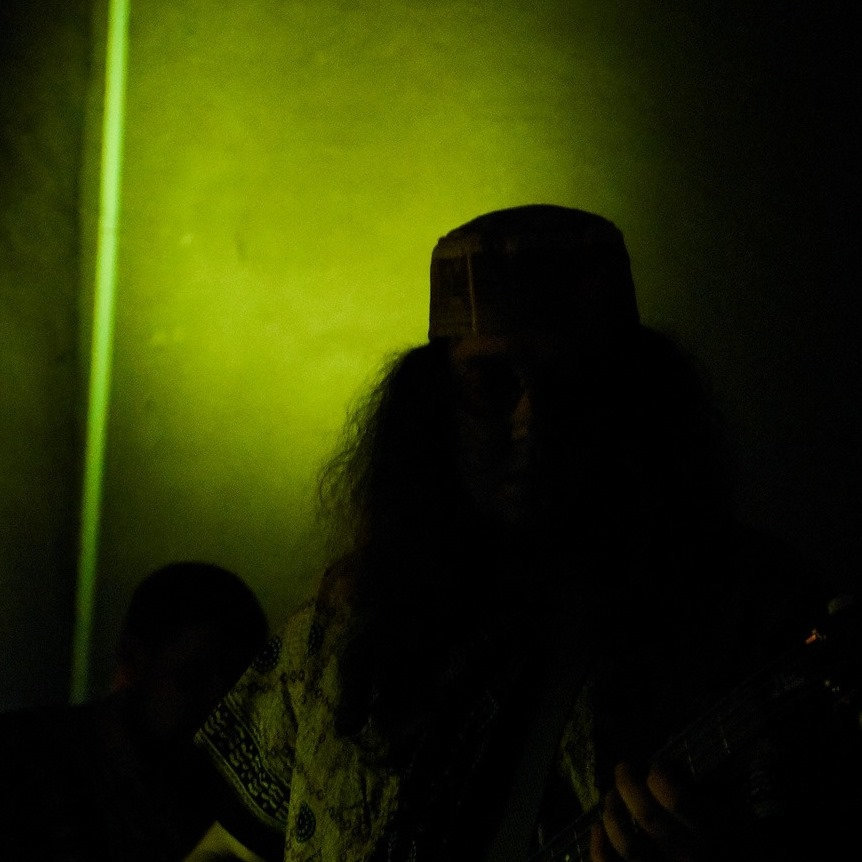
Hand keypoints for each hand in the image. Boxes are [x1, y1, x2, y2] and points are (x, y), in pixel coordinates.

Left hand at [590, 761, 712, 861]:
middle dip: (628, 785)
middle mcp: (684, 857)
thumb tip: (675, 767)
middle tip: (623, 768)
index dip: (660, 777)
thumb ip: (706, 798)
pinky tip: (597, 828)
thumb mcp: (724, 821)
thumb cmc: (717, 846)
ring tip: (611, 796)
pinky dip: (598, 849)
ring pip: (629, 846)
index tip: (657, 766)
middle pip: (648, 816)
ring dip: (613, 814)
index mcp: (708, 838)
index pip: (677, 801)